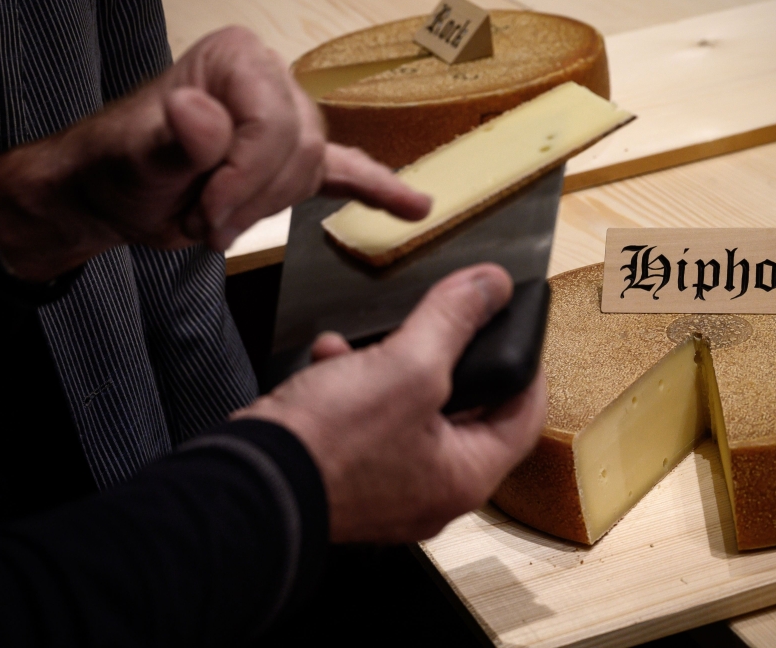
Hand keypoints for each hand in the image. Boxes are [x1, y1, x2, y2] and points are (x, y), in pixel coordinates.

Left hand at [0, 26, 429, 281]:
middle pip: (298, 150)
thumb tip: (202, 114)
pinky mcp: (295, 161)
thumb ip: (174, 139)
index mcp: (237, 60)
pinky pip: (348, 173)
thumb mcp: (137, 155)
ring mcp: (289, 121)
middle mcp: (272, 81)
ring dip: (266, 209)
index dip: (246, 176)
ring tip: (218, 221)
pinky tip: (415, 207)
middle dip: (253, 198)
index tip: (207, 211)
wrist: (119, 192)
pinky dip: (379, 190)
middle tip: (205, 222)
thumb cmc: (121, 165)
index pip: (274, 122)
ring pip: (311, 173)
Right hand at [234, 264, 546, 542]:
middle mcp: (431, 490)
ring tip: (372, 338)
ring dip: (393, 365)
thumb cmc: (330, 445)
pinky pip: (367, 422)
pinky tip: (330, 358)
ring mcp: (387, 487)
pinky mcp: (347, 476)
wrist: (246, 483)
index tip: (520, 331)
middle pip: (465, 410)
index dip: (529, 367)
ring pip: (411, 410)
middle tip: (446, 323)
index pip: (524, 417)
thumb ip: (454, 320)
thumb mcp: (407, 365)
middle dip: (446, 357)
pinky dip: (355, 384)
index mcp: (465, 476)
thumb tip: (492, 285)